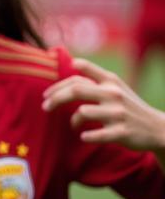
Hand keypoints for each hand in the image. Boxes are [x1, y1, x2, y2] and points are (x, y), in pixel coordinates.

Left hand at [42, 58, 164, 150]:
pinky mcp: (122, 132)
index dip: (58, 83)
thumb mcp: (116, 86)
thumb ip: (95, 76)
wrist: (158, 127)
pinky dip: (86, 136)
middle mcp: (114, 94)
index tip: (46, 93)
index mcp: (111, 81)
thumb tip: (72, 62)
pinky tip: (84, 136)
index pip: (79, 75)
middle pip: (76, 90)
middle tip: (44, 107)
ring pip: (83, 112)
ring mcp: (118, 113)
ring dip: (73, 120)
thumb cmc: (128, 106)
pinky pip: (95, 135)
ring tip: (74, 125)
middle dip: (55, 99)